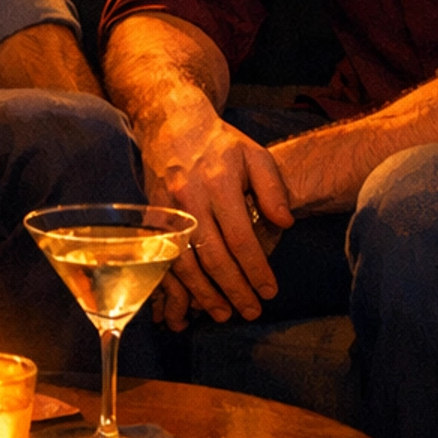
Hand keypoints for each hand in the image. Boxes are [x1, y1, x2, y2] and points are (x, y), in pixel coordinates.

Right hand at [137, 88, 292, 328]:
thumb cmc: (220, 143)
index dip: (255, 269)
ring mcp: (166, 209)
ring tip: (223, 314)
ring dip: (203, 294)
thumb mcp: (254, 154)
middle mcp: (189, 198)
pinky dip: (172, 286)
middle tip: (251, 312)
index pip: (240, 237)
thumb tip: (286, 224)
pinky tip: (185, 304)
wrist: (172, 123)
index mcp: (219, 182)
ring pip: (183, 263)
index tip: (270, 291)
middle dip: (233, 290)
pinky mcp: (151, 218)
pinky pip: (162, 259)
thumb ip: (273, 188)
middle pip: (212, 256)